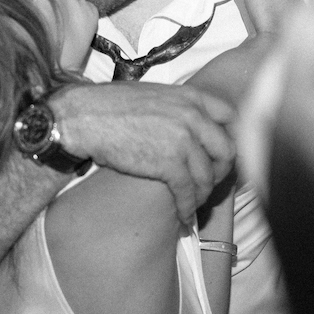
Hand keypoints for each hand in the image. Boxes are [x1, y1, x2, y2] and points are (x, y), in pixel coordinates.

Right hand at [51, 82, 235, 221]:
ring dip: (201, 196)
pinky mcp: (168, 163)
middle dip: (220, 173)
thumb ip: (177, 108)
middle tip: (208, 185)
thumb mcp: (153, 95)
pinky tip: (182, 217)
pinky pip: (187, 191)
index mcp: (191, 97)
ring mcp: (183, 140)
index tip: (220, 157)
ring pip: (207, 176)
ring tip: (193, 206)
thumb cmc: (109, 106)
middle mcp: (193, 116)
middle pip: (226, 151)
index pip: (230, 118)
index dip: (229, 140)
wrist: (83, 117)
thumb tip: (186, 125)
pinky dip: (187, 208)